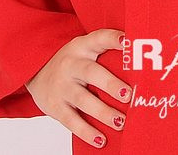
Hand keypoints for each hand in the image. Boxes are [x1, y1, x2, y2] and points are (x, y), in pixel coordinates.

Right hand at [24, 27, 130, 148]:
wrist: (36, 72)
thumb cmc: (73, 62)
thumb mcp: (85, 50)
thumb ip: (106, 53)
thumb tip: (141, 66)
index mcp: (82, 47)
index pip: (99, 38)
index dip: (113, 38)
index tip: (128, 41)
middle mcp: (71, 64)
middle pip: (91, 72)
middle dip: (110, 84)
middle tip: (128, 95)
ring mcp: (61, 85)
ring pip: (83, 100)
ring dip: (103, 112)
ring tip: (121, 122)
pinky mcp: (55, 106)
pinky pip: (72, 120)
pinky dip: (87, 132)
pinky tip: (101, 139)